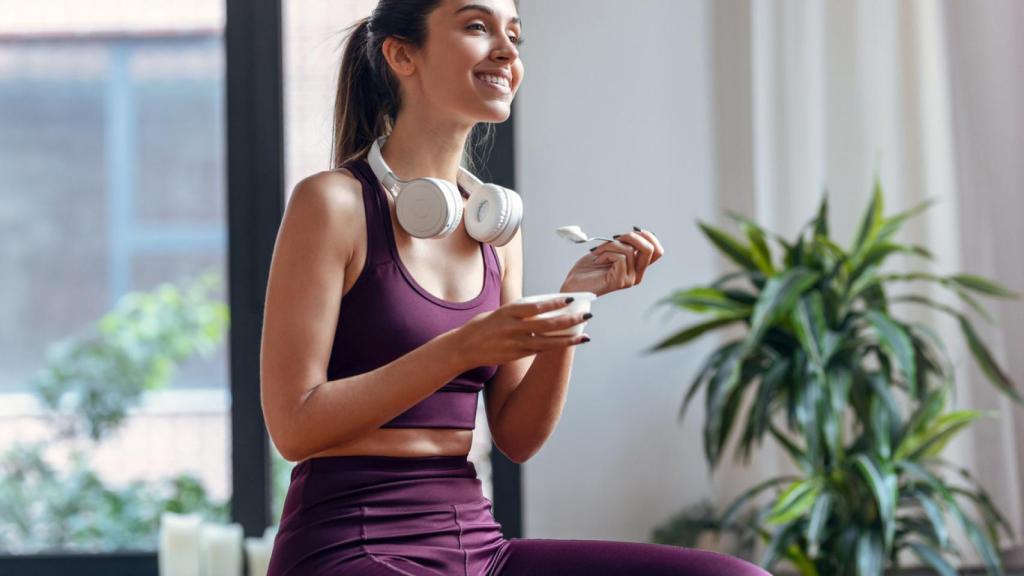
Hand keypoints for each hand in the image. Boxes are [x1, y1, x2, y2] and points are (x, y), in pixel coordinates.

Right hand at [455, 297, 591, 365]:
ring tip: (585, 336)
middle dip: (569, 320)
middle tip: (587, 316)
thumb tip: (543, 308)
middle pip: (547, 324)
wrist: (464, 347)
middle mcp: (513, 327)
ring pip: (548, 342)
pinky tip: (568, 343)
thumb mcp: (500, 312)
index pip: (536, 306)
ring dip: (568, 339)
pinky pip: (540, 351)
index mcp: (509, 311)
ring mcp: (515, 343)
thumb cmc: (483, 326)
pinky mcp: (516, 355)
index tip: (572, 298)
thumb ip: (519, 311)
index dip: (555, 303)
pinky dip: (555, 346)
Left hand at [560, 227, 663, 296]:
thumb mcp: (609, 250)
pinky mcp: (619, 281)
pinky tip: (597, 260)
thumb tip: (634, 231)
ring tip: (598, 252)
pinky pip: (619, 257)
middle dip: (632, 236)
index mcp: (637, 267)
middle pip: (650, 249)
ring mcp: (629, 279)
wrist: (574, 285)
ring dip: (609, 245)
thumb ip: (624, 244)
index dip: (648, 236)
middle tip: (614, 238)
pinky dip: (606, 253)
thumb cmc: (589, 268)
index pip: (657, 250)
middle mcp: (637, 275)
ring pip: (629, 250)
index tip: (631, 230)